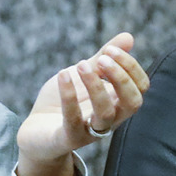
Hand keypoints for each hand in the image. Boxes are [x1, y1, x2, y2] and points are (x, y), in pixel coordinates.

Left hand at [16, 32, 149, 175]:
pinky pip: (72, 120)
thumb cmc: (62, 103)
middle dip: (120, 77)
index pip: (140, 87)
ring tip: (81, 64)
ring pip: (105, 113)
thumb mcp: (83, 76)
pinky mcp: (68, 138)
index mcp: (117, 103)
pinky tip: (63, 74)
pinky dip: (69, 96)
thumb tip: (129, 36)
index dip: (131, 67)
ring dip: (96, 86)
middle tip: (102, 58)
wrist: (35, 132)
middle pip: (132, 102)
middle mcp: (110, 120)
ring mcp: (90, 132)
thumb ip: (104, 59)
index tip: (111, 49)